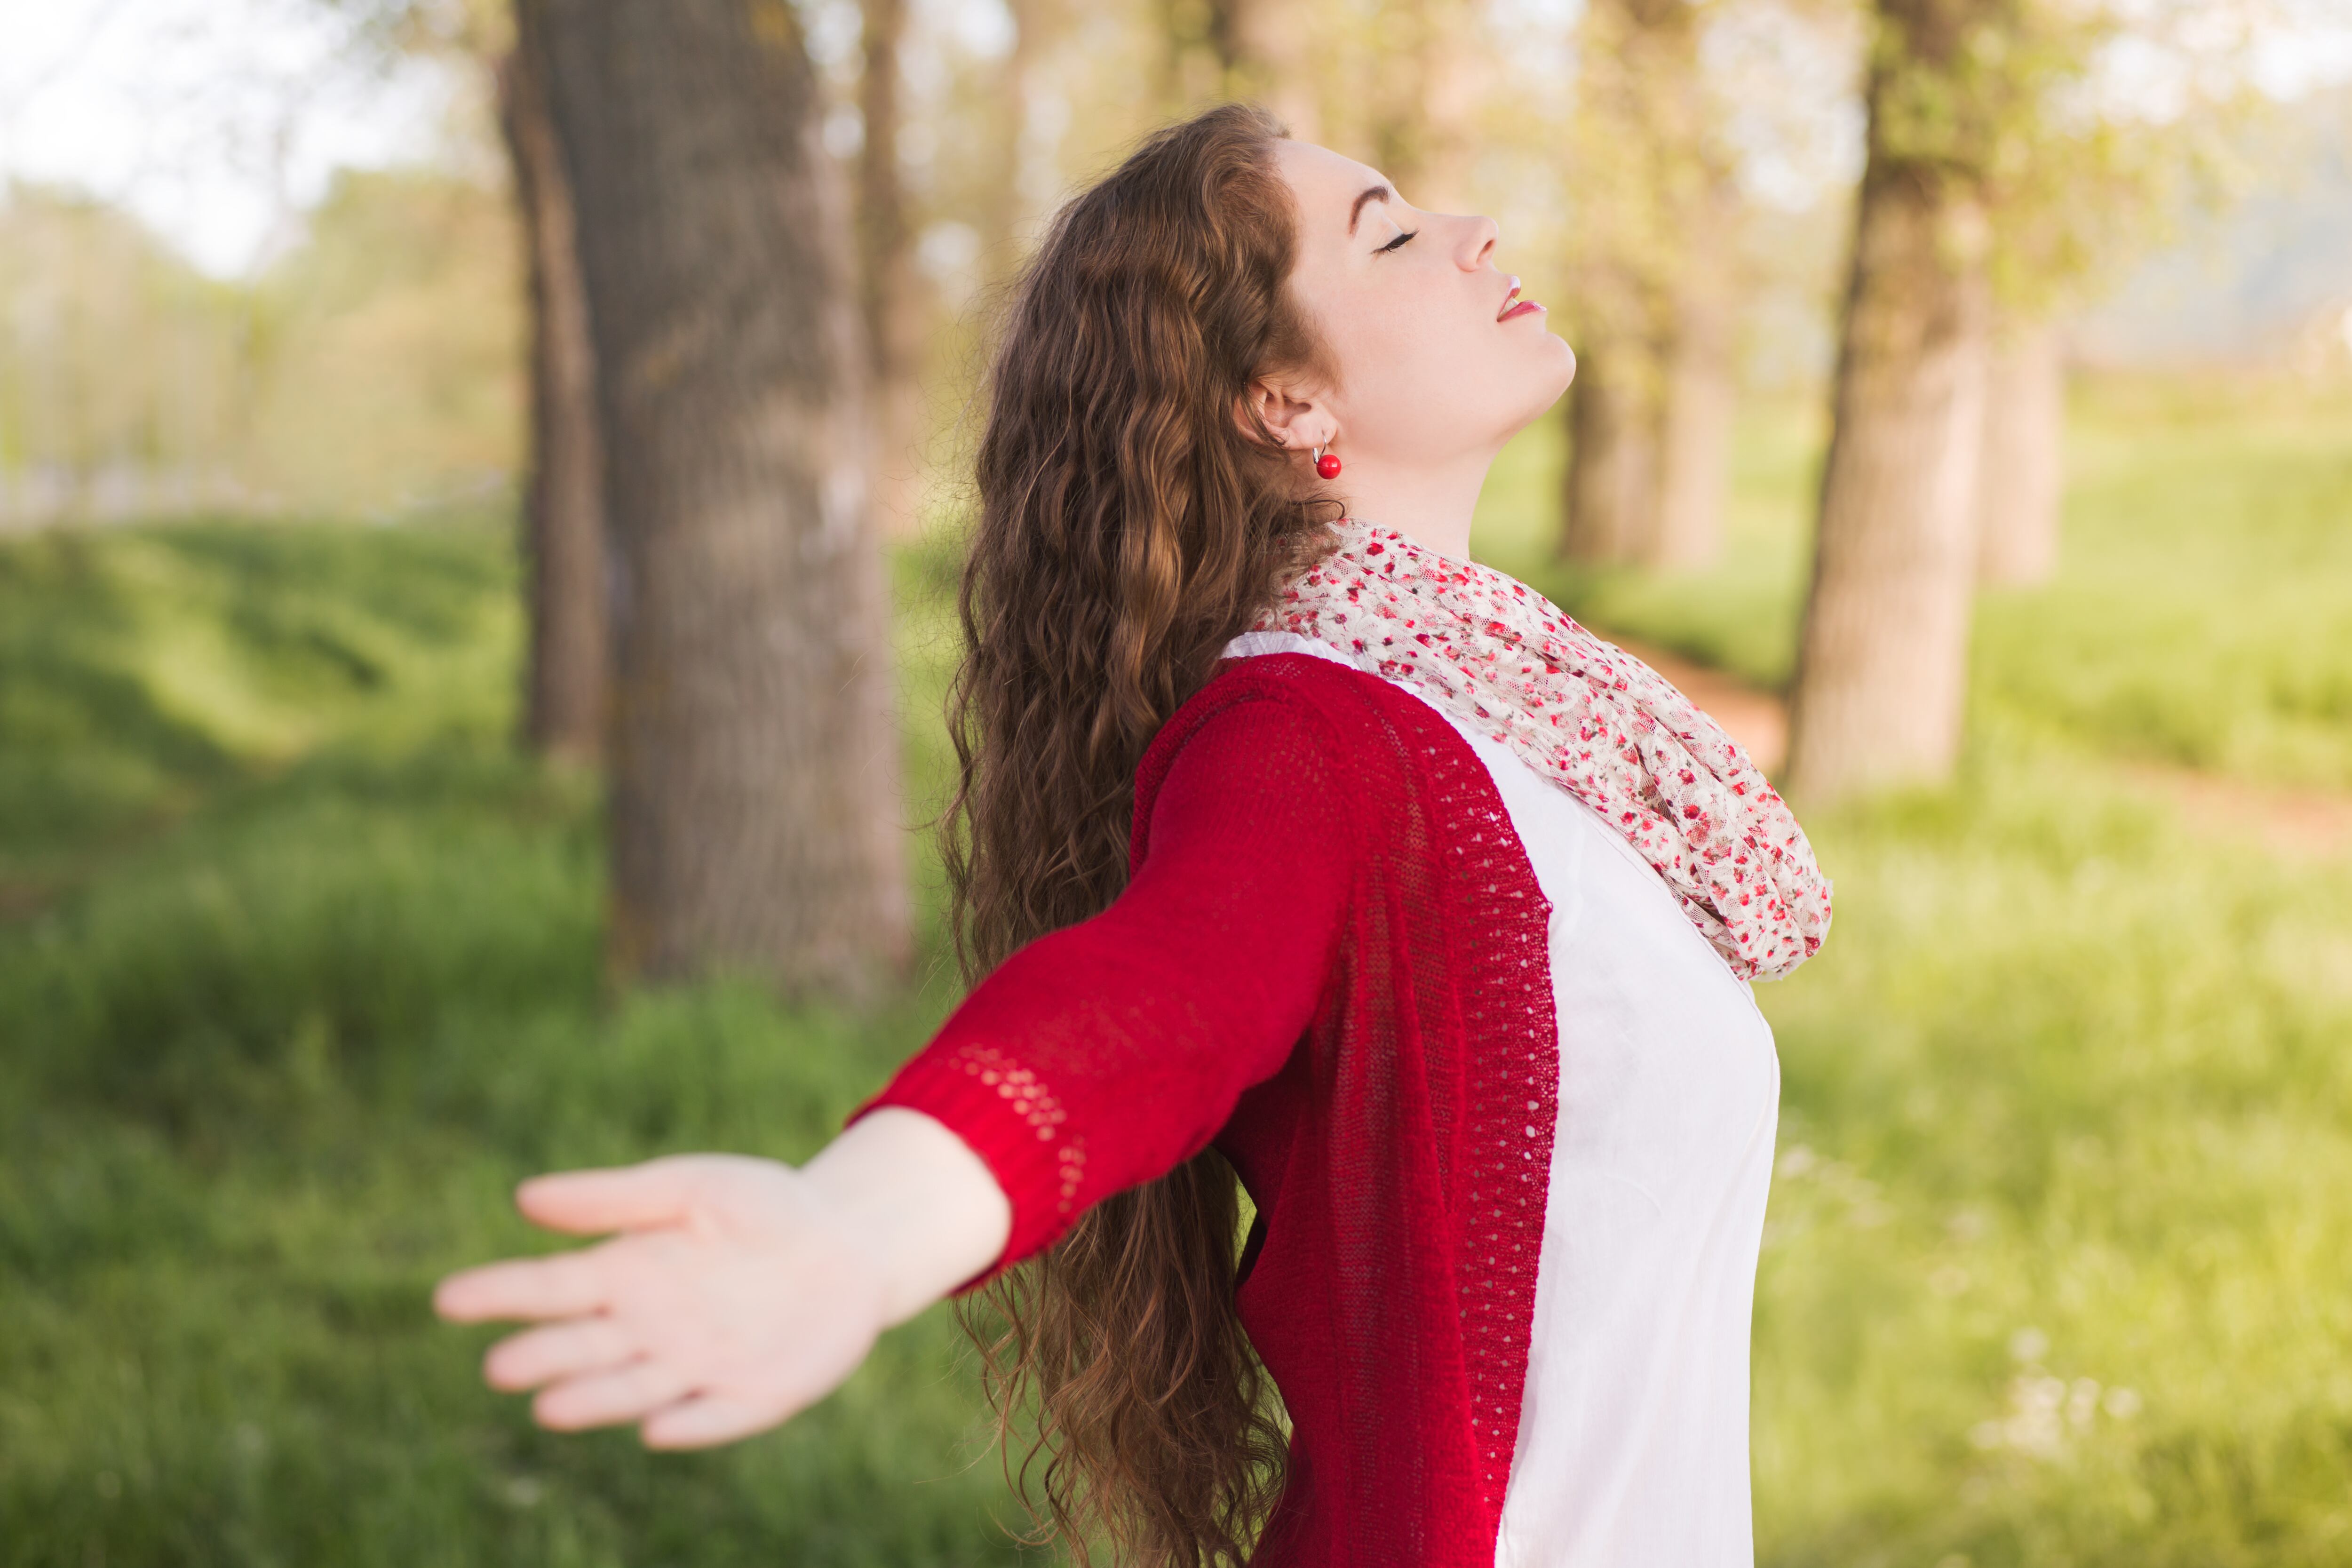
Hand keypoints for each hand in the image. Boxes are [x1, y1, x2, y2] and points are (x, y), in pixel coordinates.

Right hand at [434, 1112, 1011, 1448]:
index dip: (500, 1293)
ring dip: (595, 1403)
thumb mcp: (695, 1186)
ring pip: (635, 1391)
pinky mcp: (752, 1398)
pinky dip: (689, 1425)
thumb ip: (616, 1197)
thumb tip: (524, 1198)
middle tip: (501, 1367)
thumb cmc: (764, 1209)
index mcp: (628, 1273)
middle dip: (543, 1358)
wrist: (849, 1243)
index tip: (448, 1298)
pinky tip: (659, 1429)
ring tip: (550, 1408)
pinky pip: (715, 1417)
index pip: (551, 1286)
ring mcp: (697, 1368)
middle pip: (585, 1347)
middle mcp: (650, 1329)